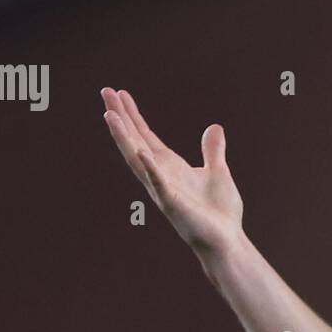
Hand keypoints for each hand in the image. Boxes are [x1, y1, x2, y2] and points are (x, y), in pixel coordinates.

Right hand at [101, 88, 243, 256]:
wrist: (227, 240)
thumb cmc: (219, 212)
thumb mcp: (218, 172)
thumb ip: (213, 151)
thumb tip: (214, 127)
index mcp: (170, 167)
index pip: (145, 136)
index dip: (133, 115)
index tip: (119, 94)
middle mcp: (160, 176)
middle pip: (135, 141)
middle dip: (121, 117)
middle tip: (105, 92)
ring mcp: (163, 190)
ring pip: (137, 159)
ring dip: (124, 137)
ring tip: (110, 115)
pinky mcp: (173, 204)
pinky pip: (158, 183)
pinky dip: (150, 168)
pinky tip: (140, 151)